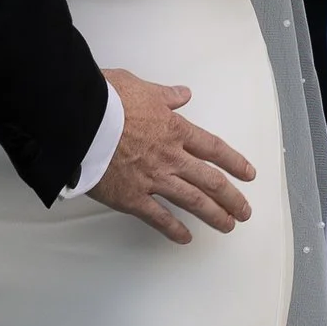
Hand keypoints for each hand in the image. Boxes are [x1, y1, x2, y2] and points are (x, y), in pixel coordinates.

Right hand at [93, 69, 255, 244]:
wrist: (79, 120)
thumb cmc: (104, 100)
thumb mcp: (139, 87)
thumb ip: (164, 95)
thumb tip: (181, 95)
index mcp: (174, 130)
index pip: (214, 149)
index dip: (234, 162)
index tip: (247, 173)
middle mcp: (170, 157)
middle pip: (211, 181)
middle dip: (232, 198)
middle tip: (244, 209)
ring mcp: (153, 179)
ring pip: (193, 201)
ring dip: (214, 215)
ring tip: (228, 226)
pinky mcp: (132, 197)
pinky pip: (159, 217)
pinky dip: (173, 230)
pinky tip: (185, 237)